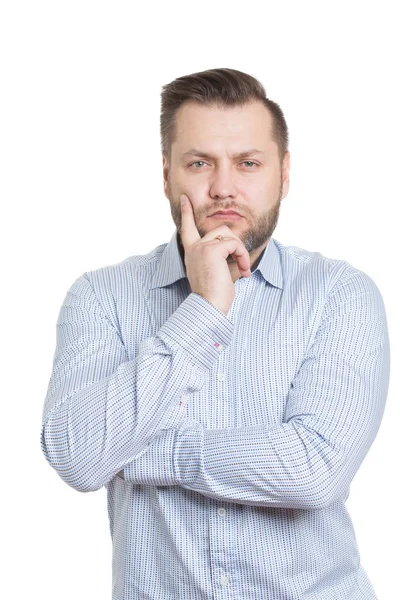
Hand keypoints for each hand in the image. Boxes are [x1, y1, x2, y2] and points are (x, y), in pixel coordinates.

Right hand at [180, 194, 250, 314]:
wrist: (209, 306)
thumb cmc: (214, 295)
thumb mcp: (215, 271)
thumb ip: (218, 256)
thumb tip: (233, 245)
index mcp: (192, 253)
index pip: (187, 229)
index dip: (186, 213)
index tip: (184, 199)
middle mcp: (194, 248)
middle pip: (220, 229)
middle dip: (236, 244)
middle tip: (243, 264)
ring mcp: (202, 248)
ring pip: (229, 235)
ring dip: (240, 251)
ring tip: (243, 269)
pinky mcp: (212, 250)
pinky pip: (235, 244)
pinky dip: (242, 256)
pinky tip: (244, 271)